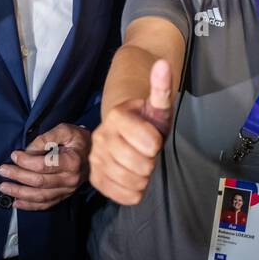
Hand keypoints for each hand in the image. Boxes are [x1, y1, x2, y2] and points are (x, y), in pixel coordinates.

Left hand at [0, 123, 91, 210]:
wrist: (94, 152)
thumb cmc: (77, 139)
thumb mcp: (65, 130)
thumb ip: (46, 138)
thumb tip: (28, 151)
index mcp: (72, 162)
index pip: (44, 165)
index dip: (26, 161)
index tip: (14, 155)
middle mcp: (71, 179)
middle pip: (39, 182)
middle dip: (17, 176)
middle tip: (2, 170)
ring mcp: (68, 190)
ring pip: (40, 196)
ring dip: (19, 193)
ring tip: (4, 188)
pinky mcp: (65, 196)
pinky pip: (46, 204)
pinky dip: (30, 206)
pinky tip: (16, 203)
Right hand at [89, 59, 172, 205]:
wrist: (125, 132)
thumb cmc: (145, 120)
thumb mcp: (157, 105)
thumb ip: (161, 87)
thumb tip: (163, 63)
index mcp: (116, 116)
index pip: (151, 144)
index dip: (157, 143)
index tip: (152, 137)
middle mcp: (100, 137)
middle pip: (142, 165)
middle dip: (150, 161)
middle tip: (145, 153)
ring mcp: (95, 159)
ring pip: (133, 182)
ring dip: (143, 178)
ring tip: (139, 164)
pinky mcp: (95, 178)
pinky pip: (122, 196)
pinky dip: (133, 192)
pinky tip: (132, 178)